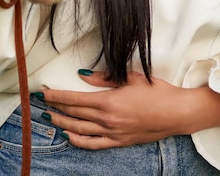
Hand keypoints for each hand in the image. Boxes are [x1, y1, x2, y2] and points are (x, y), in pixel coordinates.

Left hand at [39, 70, 190, 149]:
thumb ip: (105, 77)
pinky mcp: (120, 142)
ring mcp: (114, 133)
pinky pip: (95, 144)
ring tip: (51, 117)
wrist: (177, 113)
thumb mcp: (131, 77)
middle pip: (75, 114)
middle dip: (56, 108)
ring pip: (81, 130)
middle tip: (43, 103)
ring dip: (64, 123)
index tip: (45, 91)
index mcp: (109, 101)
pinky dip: (80, 141)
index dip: (57, 96)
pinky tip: (70, 136)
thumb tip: (84, 76)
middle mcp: (108, 119)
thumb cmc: (156, 91)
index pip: (75, 99)